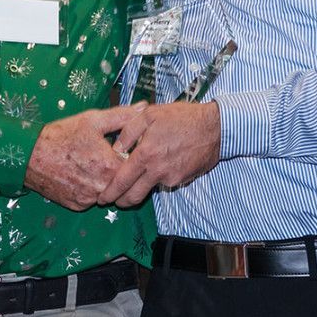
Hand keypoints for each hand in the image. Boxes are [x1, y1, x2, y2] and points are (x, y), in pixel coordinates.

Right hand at [25, 105, 147, 210]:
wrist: (29, 155)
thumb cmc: (61, 135)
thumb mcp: (93, 120)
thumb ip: (123, 116)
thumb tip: (143, 107)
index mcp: (109, 166)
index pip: (136, 167)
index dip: (133, 157)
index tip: (124, 148)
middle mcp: (101, 188)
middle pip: (123, 183)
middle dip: (120, 171)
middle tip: (107, 156)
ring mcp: (88, 200)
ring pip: (108, 192)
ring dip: (106, 181)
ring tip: (92, 164)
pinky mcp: (77, 206)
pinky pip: (92, 199)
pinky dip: (91, 189)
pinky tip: (81, 174)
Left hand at [98, 101, 220, 207]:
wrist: (214, 127)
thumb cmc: (182, 117)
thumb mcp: (150, 114)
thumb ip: (128, 131)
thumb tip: (115, 147)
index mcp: (146, 154)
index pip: (122, 181)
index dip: (110, 193)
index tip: (102, 198)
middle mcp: (157, 170)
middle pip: (133, 196)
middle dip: (120, 201)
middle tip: (112, 200)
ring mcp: (171, 178)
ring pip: (148, 191)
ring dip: (138, 191)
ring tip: (132, 184)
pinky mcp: (182, 180)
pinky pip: (164, 183)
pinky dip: (156, 180)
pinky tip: (158, 168)